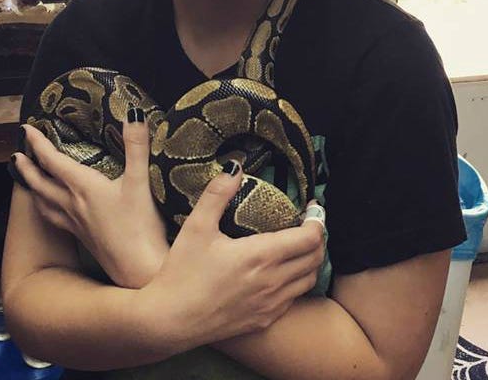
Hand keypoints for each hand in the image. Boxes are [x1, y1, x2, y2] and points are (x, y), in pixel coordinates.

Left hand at [10, 109, 167, 288]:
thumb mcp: (141, 182)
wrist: (139, 270)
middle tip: (16, 154)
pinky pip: (54, 218)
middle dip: (26, 165)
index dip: (38, 143)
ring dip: (31, 187)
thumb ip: (137, 146)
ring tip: (25, 179)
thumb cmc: (140, 228)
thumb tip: (133, 115)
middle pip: (39, 182)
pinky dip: (45, 207)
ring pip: (43, 202)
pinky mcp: (82, 237)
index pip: (52, 160)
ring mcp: (75, 223)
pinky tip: (52, 209)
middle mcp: (73, 204)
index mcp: (84, 188)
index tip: (26, 129)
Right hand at [137, 161, 325, 351]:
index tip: (312, 208)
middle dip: (318, 238)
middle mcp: (272, 282)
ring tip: (299, 247)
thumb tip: (235, 166)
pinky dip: (296, 282)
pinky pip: (293, 299)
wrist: (169, 322)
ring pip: (308, 280)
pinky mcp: (264, 320)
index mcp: (261, 256)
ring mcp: (271, 304)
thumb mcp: (196, 227)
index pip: (310, 237)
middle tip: (308, 224)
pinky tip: (282, 274)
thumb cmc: (181, 274)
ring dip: (310, 261)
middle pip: (316, 257)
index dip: (317, 220)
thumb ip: (217, 194)